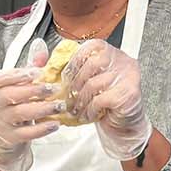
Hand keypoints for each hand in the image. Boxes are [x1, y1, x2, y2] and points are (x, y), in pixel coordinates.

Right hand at [0, 38, 63, 170]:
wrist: (0, 140)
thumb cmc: (11, 108)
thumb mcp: (16, 88)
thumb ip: (29, 69)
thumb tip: (40, 47)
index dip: (17, 75)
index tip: (37, 72)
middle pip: (10, 95)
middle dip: (34, 91)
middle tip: (55, 88)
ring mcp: (0, 123)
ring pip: (20, 114)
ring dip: (42, 109)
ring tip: (60, 106)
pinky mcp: (9, 138)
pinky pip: (26, 133)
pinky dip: (42, 129)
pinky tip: (55, 124)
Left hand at [65, 40, 152, 160]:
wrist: (123, 124)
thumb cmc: (104, 103)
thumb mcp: (88, 82)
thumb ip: (73, 70)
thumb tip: (42, 61)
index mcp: (113, 54)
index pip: (92, 46)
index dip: (75, 60)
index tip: (66, 76)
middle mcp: (123, 62)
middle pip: (92, 64)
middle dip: (75, 83)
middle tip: (69, 96)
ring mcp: (129, 77)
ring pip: (94, 84)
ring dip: (80, 100)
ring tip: (77, 109)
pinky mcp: (129, 93)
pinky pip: (100, 99)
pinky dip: (90, 110)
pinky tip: (88, 114)